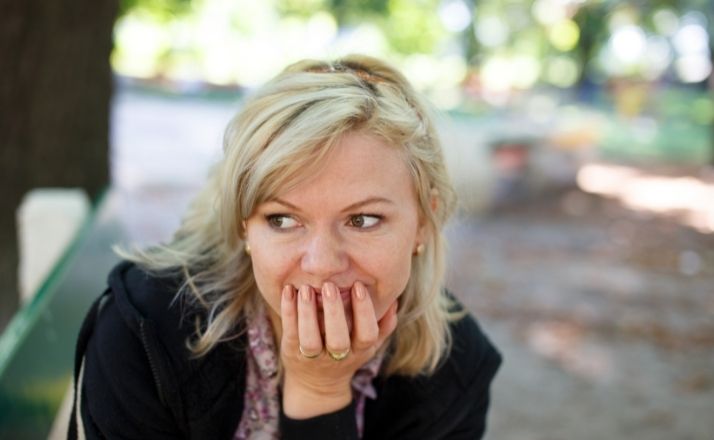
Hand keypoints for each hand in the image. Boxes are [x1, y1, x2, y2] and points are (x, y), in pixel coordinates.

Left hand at [279, 281, 397, 418]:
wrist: (317, 385)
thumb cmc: (347, 355)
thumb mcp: (369, 346)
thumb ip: (384, 325)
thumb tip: (394, 301)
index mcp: (360, 351)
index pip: (367, 334)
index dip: (364, 311)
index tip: (359, 286)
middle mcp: (337, 357)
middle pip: (338, 339)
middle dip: (334, 311)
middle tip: (330, 285)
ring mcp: (313, 357)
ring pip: (310, 340)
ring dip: (307, 313)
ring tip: (306, 288)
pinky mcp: (292, 352)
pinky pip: (290, 333)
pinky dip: (288, 311)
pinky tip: (288, 291)